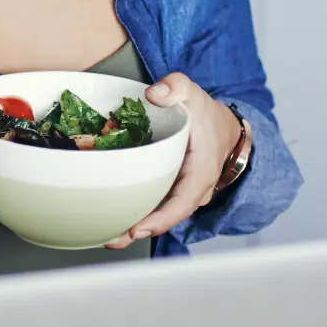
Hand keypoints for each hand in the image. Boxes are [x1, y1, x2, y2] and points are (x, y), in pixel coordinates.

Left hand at [104, 72, 243, 249]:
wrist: (223, 129)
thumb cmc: (206, 114)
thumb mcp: (193, 94)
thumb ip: (176, 87)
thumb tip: (153, 94)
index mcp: (200, 173)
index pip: (182, 203)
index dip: (161, 219)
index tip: (137, 228)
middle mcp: (192, 191)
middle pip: (166, 218)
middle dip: (137, 231)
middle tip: (109, 239)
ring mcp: (181, 194)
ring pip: (159, 217)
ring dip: (133, 229)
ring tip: (103, 237)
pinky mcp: (170, 192)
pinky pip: (155, 207)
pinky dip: (135, 216)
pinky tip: (111, 220)